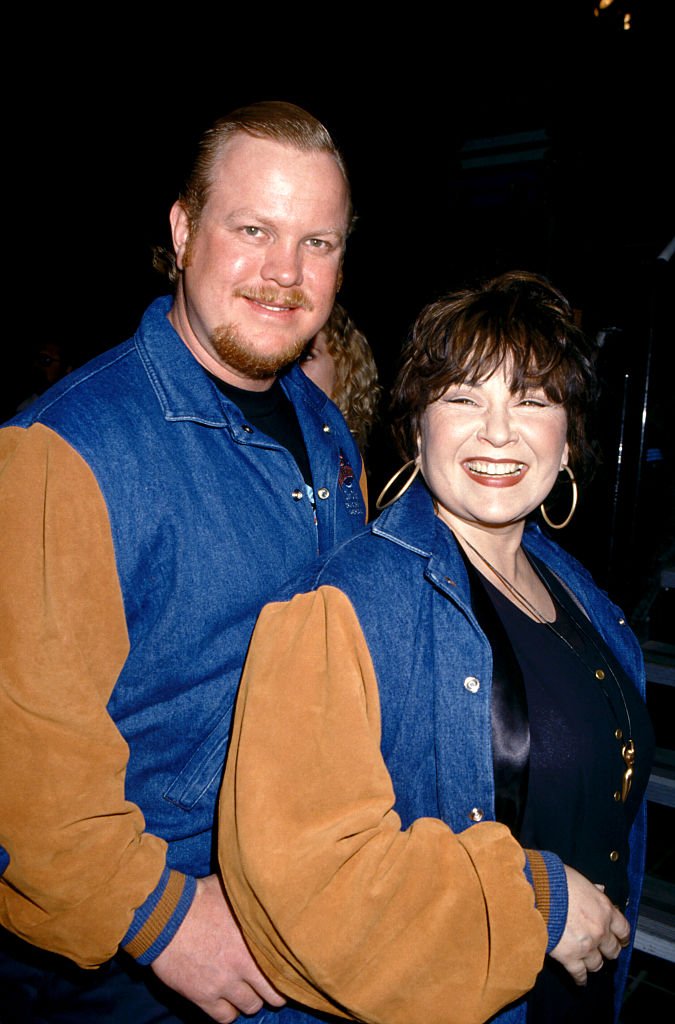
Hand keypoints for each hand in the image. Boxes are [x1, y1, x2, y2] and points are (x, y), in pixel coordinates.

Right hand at [151, 873, 285, 1022]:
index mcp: (256, 937)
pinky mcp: (203, 996)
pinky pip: (225, 1018)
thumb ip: (251, 897)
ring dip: (250, 1000)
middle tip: (267, 982)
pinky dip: (229, 1012)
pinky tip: (227, 1000)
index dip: (286, 970)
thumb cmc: (198, 897)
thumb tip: (266, 888)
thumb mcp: (231, 889)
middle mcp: (244, 964)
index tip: (284, 968)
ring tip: (246, 990)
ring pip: (251, 1007)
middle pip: (273, 994)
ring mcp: (224, 983)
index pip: (285, 967)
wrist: (163, 916)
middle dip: (272, 989)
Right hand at [549, 865, 629, 985]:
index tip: (620, 939)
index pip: (623, 929)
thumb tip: (599, 890)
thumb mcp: (579, 879)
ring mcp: (586, 945)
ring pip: (598, 963)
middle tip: (604, 950)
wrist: (535, 891)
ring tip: (589, 962)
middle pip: (612, 949)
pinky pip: (579, 973)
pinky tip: (580, 980)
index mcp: (604, 909)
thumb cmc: (554, 880)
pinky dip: (580, 978)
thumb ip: (592, 890)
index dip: (621, 935)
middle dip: (608, 950)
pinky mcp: (570, 956)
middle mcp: (599, 929)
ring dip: (594, 962)